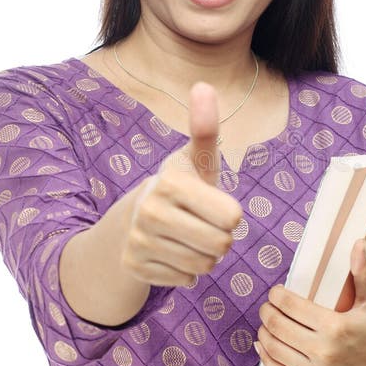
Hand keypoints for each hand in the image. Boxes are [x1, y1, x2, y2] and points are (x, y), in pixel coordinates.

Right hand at [121, 82, 242, 285]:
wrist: (133, 218)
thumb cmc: (180, 186)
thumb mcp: (195, 159)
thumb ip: (205, 129)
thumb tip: (203, 85)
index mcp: (171, 182)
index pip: (232, 218)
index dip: (230, 214)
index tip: (212, 203)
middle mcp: (150, 212)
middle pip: (221, 246)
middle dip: (220, 238)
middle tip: (202, 224)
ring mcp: (140, 241)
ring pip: (204, 266)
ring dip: (205, 256)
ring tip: (188, 237)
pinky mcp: (135, 267)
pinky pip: (186, 280)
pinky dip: (186, 271)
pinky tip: (172, 253)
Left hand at [256, 239, 365, 365]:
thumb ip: (363, 271)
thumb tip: (359, 243)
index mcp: (336, 327)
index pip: (291, 306)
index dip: (277, 295)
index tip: (275, 291)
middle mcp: (325, 353)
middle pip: (278, 327)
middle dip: (267, 312)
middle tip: (267, 306)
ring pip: (275, 349)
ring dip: (264, 333)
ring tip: (267, 323)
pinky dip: (267, 357)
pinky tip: (264, 344)